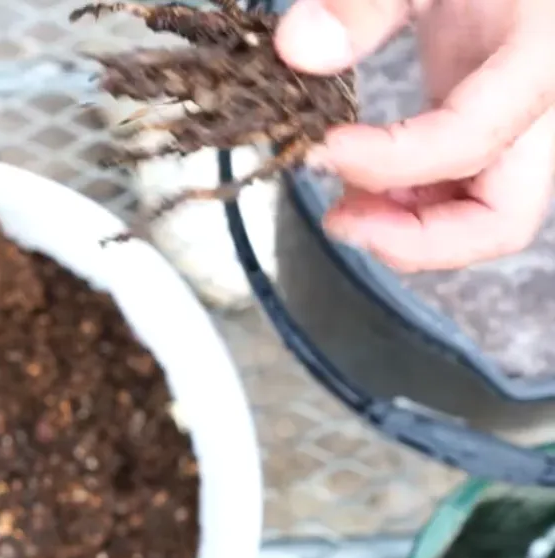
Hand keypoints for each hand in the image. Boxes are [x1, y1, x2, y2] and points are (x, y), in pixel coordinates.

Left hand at [275, 0, 554, 271]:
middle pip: (503, 215)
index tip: (320, 150)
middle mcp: (545, 98)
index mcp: (544, 50)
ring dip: (407, 225)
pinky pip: (461, 181)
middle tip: (340, 219)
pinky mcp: (490, 109)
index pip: (472, 137)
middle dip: (417, 237)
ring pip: (481, 212)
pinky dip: (409, 194)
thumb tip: (298, 48)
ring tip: (338, 204)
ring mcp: (519, 112)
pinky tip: (357, 174)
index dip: (392, 161)